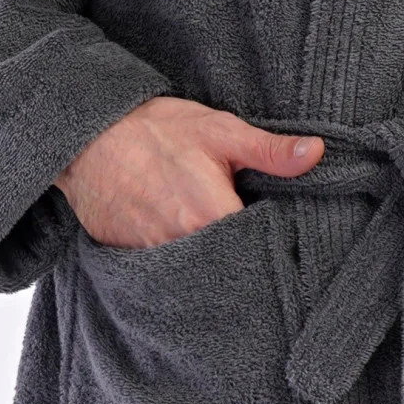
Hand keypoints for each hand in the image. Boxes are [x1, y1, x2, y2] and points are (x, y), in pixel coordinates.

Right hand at [51, 94, 323, 247]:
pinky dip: (176, 264)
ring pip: (195, 274)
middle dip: (242, 258)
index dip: (273, 245)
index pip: (259, 250)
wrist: (87, 135)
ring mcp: (151, 258)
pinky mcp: (126, 260)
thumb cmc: (157, 129)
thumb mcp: (221, 131)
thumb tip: (316, 152)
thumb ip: (269, 150)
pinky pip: (162, 274)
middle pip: (228, 268)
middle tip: (252, 244)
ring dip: (209, 263)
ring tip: (219, 246)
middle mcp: (182, 247)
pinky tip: (183, 246)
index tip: (282, 240)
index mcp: (212, 217)